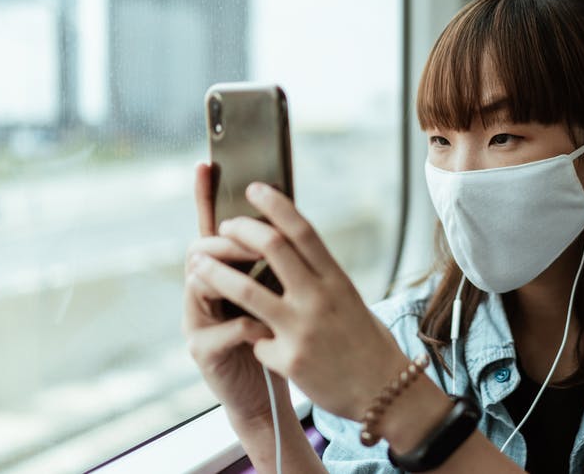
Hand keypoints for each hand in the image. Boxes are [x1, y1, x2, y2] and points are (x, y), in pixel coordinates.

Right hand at [183, 162, 281, 429]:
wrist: (265, 397)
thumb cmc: (275, 341)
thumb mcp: (278, 296)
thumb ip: (274, 263)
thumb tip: (285, 220)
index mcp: (223, 276)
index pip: (211, 229)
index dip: (205, 197)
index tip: (206, 164)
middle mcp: (202, 295)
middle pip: (201, 249)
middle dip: (227, 239)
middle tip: (250, 235)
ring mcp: (198, 323)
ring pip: (201, 283)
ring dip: (230, 274)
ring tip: (254, 272)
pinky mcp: (204, 353)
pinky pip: (223, 328)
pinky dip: (247, 324)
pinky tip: (266, 328)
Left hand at [190, 180, 410, 419]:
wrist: (385, 393)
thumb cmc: (367, 345)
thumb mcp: (350, 302)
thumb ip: (321, 280)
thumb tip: (292, 256)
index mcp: (337, 280)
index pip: (302, 231)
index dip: (276, 205)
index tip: (255, 189)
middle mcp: (319, 298)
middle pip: (272, 247)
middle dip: (240, 230)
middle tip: (223, 227)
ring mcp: (302, 328)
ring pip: (245, 289)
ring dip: (216, 272)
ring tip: (198, 265)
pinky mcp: (288, 358)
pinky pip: (255, 339)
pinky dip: (252, 339)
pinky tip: (256, 347)